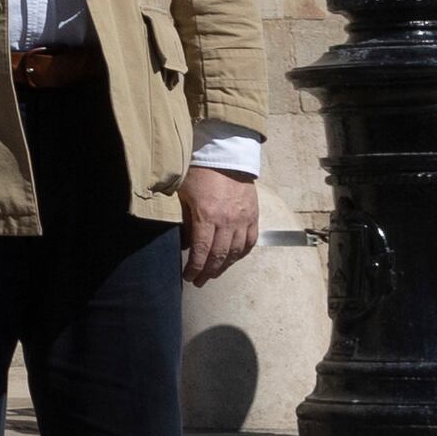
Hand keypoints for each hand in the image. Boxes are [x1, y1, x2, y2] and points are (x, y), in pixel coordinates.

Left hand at [180, 165, 259, 286]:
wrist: (225, 154)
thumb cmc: (199, 171)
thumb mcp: (183, 193)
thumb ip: (185, 219)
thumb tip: (186, 243)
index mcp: (207, 215)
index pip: (201, 250)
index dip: (195, 267)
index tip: (189, 277)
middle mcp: (227, 221)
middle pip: (219, 255)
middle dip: (208, 271)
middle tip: (199, 281)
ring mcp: (242, 219)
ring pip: (236, 252)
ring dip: (225, 266)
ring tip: (214, 273)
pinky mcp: (253, 215)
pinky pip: (250, 241)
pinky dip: (242, 253)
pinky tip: (233, 259)